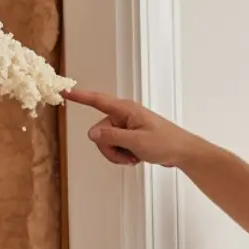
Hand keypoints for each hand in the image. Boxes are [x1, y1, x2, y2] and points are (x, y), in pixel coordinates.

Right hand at [63, 87, 200, 167]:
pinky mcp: (130, 136)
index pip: (98, 101)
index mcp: (126, 110)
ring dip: (117, 154)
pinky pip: (115, 147)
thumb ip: (112, 137)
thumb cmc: (165, 143)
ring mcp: (127, 126)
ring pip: (106, 142)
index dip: (80, 96)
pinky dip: (122, 155)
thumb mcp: (136, 142)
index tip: (65, 91)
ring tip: (134, 157)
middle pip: (100, 132)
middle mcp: (124, 115)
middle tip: (127, 156)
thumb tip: (91, 133)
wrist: (183, 152)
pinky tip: (136, 157)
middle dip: (109, 148)